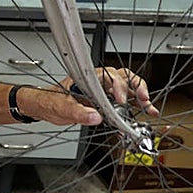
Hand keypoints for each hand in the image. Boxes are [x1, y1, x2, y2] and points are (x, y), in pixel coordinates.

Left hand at [33, 67, 153, 125]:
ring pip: (127, 86)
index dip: (118, 86)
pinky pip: (124, 98)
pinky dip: (136, 104)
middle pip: (123, 77)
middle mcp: (96, 82)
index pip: (108, 76)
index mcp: (87, 78)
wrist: (43, 106)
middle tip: (143, 99)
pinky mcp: (105, 100)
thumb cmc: (50, 101)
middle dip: (136, 87)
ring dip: (140, 95)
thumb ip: (78, 112)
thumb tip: (95, 117)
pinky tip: (144, 110)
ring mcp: (102, 90)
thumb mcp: (61, 108)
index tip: (121, 100)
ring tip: (149, 107)